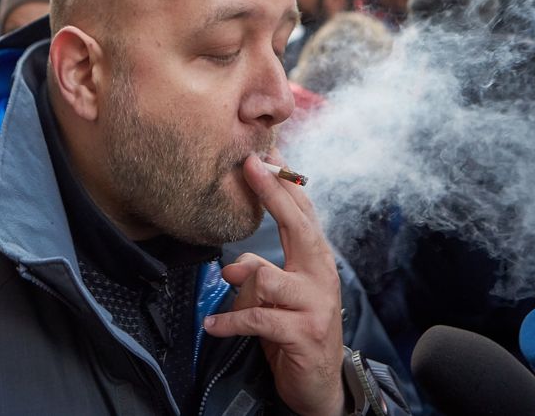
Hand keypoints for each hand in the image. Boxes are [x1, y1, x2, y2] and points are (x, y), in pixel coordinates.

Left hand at [203, 152, 344, 415]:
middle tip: (249, 166)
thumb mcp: (285, 294)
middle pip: (297, 225)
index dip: (284, 181)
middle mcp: (321, 274)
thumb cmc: (297, 328)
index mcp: (316, 259)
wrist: (322, 382)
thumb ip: (264, 272)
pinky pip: (258, 319)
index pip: (302, 212)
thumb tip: (233, 265)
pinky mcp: (303, 333)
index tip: (265, 152)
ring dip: (240, 279)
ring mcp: (315, 304)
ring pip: (267, 277)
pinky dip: (230, 322)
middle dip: (273, 192)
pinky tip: (213, 325)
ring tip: (225, 281)